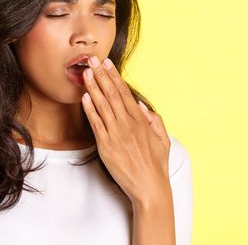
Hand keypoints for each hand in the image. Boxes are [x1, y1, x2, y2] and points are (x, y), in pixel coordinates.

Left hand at [80, 55, 171, 205]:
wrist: (150, 187)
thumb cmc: (157, 165)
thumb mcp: (163, 139)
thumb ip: (154, 120)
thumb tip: (141, 104)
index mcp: (141, 121)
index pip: (125, 93)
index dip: (115, 77)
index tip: (107, 64)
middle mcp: (128, 125)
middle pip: (112, 94)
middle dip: (101, 75)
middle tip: (91, 60)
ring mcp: (116, 135)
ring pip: (103, 106)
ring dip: (93, 87)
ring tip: (85, 73)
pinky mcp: (106, 147)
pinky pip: (96, 124)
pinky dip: (90, 110)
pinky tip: (84, 98)